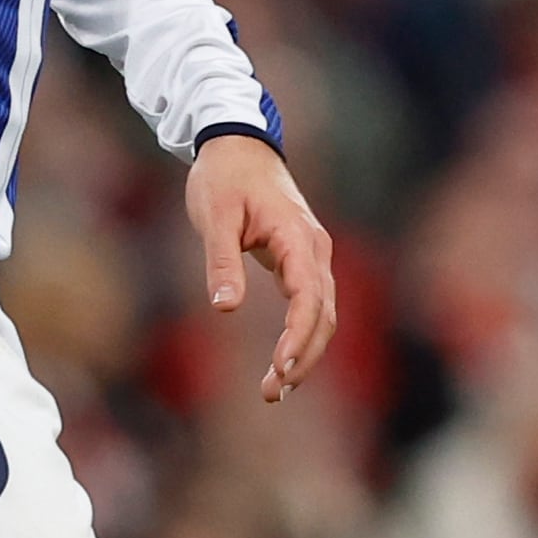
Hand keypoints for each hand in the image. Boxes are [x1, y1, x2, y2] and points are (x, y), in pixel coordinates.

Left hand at [188, 132, 337, 403]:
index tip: (279, 367)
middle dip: (302, 357)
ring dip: (304, 353)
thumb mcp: (214, 216)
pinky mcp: (302, 262)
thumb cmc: (224, 177)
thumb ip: (221, 261)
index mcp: (298, 237)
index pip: (308, 296)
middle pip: (323, 315)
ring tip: (276, 389)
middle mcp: (315, 250)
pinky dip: (302, 337)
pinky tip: (282, 362)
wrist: (240, 145)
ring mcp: (313, 257)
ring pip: (322, 315)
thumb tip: (224, 308)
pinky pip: (311, 306)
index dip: (298, 335)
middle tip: (273, 393)